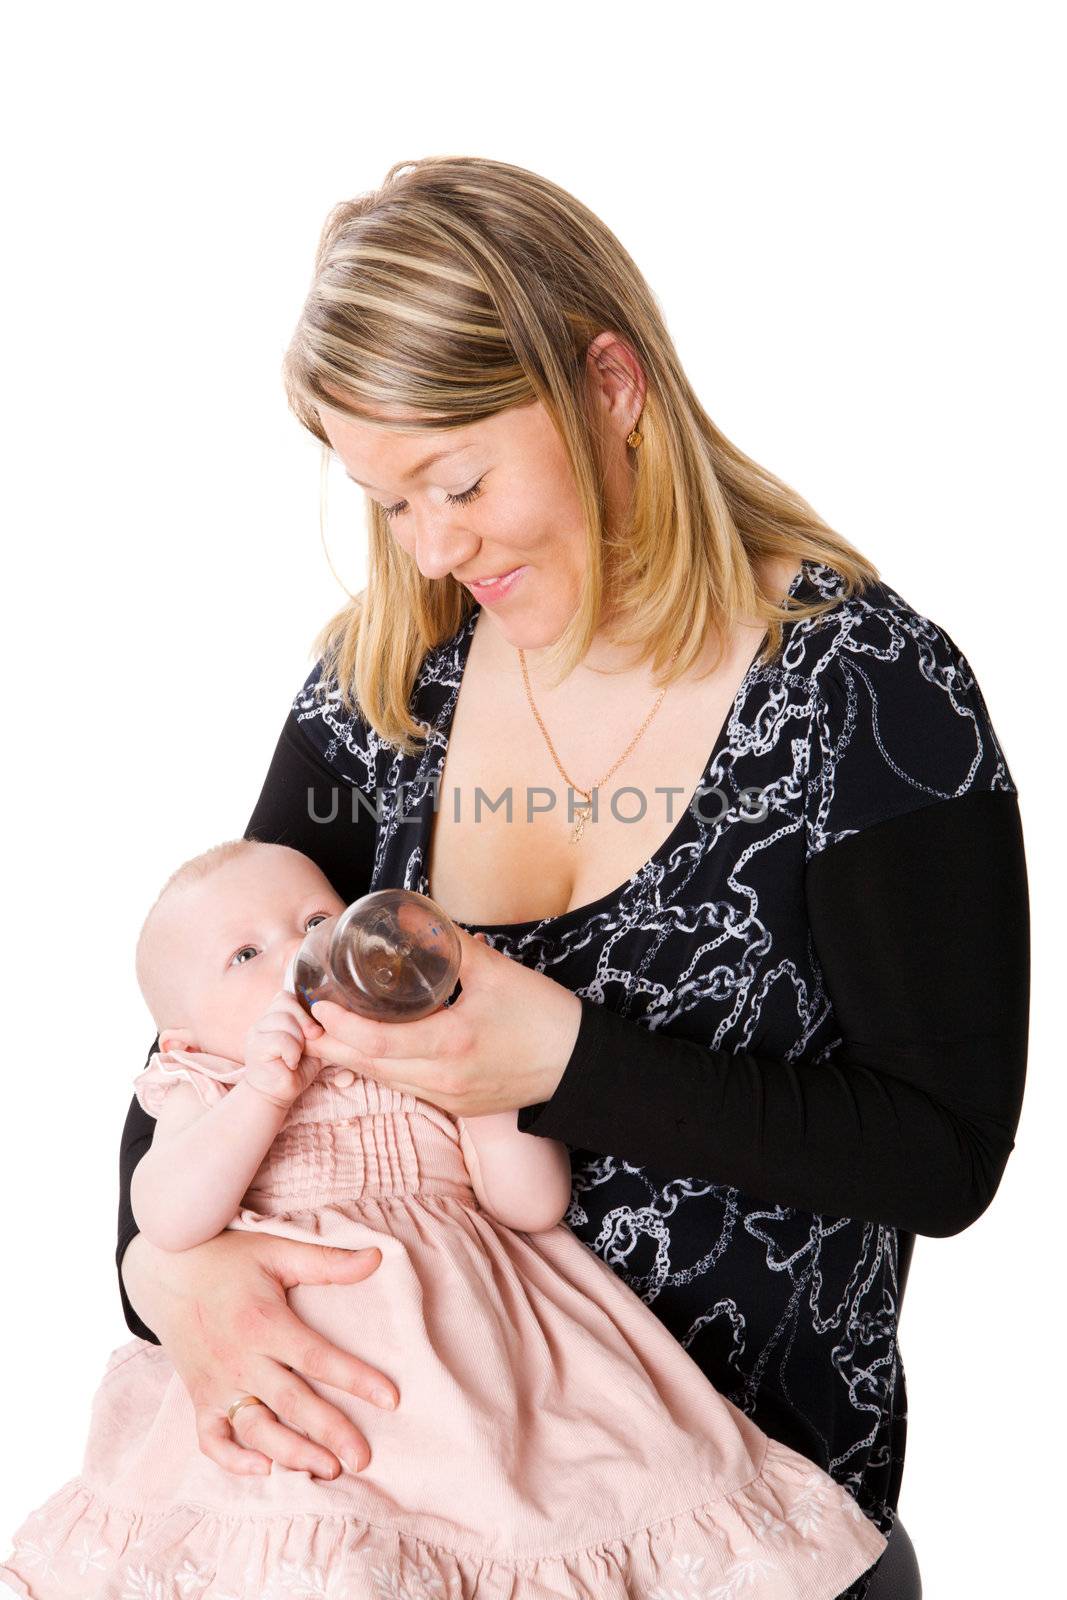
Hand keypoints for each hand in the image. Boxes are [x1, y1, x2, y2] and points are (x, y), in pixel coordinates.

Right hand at [120, 1229, 398, 1477]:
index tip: (391, 1399)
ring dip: (291, 1453)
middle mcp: (239, 1359)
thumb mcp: (277, 1251)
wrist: (166, 1270)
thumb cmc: (229, 1259)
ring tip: (328, 1470)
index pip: (315, 1357)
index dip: (354, 1379)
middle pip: (290, 1402)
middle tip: (362, 1458)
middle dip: (329, 1432)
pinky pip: (211, 1440)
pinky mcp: (199, 1398)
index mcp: (263, 1322)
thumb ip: (326, 1262)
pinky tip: (265, 1468)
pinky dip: (233, 1460)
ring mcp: (216, 1383)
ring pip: (255, 1429)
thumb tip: (377, 1258)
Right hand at [243, 989, 325, 1108]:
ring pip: (284, 1020)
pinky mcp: (255, 1048)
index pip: (287, 996)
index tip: (315, 1028)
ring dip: (298, 1040)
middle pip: (286, 1003)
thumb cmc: (296, 1069)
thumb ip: (322, 1028)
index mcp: (274, 1016)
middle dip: (305, 1021)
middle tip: (313, 1039)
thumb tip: (343, 1016)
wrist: (277, 1095)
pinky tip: (290, 1063)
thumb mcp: (314, 1044)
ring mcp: (256, 1033)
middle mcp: (262, 1021)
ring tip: (297, 1055)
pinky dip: (292, 1052)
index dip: (304, 1007)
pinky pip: (281, 1040)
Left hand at [307, 926, 582, 1117]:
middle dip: (328, 1046)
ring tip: (320, 1033)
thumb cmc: (544, 1017)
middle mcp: (444, 1079)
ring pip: (384, 1081)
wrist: (581, 1066)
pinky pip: (406, 1087)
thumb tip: (413, 916)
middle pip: (368, 1068)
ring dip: (349, 1059)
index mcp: (452, 1045)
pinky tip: (366, 1049)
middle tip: (298, 1022)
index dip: (339, 1027)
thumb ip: (451, 944)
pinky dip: (379, 1068)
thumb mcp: (498, 972)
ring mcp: (449, 1097)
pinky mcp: (456, 1104)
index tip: (315, 1006)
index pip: (377, 1044)